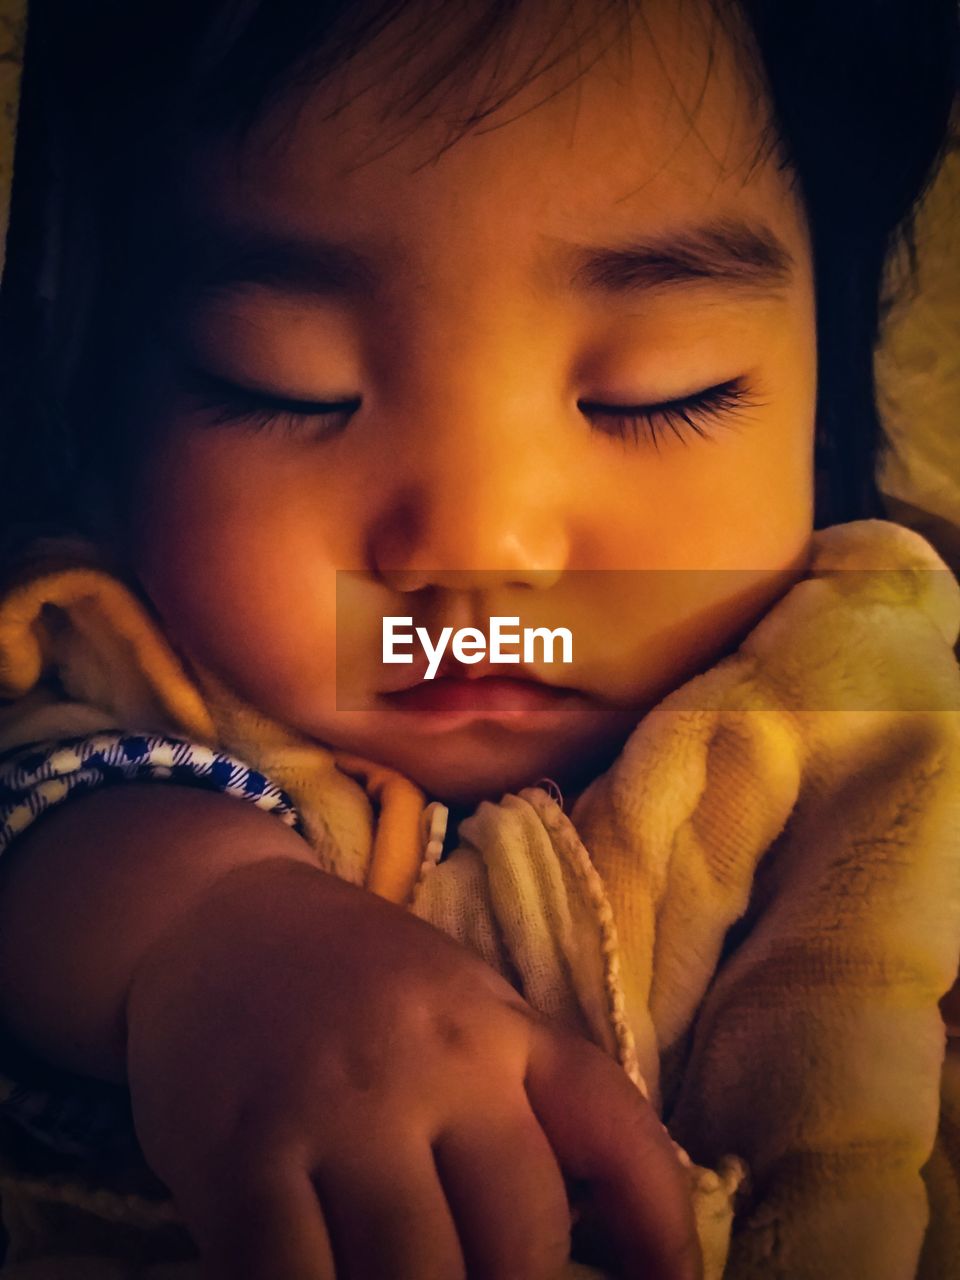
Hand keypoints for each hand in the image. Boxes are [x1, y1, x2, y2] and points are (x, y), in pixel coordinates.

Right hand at [126, 858, 699, 1279]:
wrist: (214, 919)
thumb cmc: (356, 978)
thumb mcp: (465, 1004)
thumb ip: (527, 1097)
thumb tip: (599, 1230)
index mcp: (503, 1026)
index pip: (615, 1131)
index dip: (663, 1229)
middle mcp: (436, 1064)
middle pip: (519, 1244)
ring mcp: (338, 1111)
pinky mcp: (242, 1156)